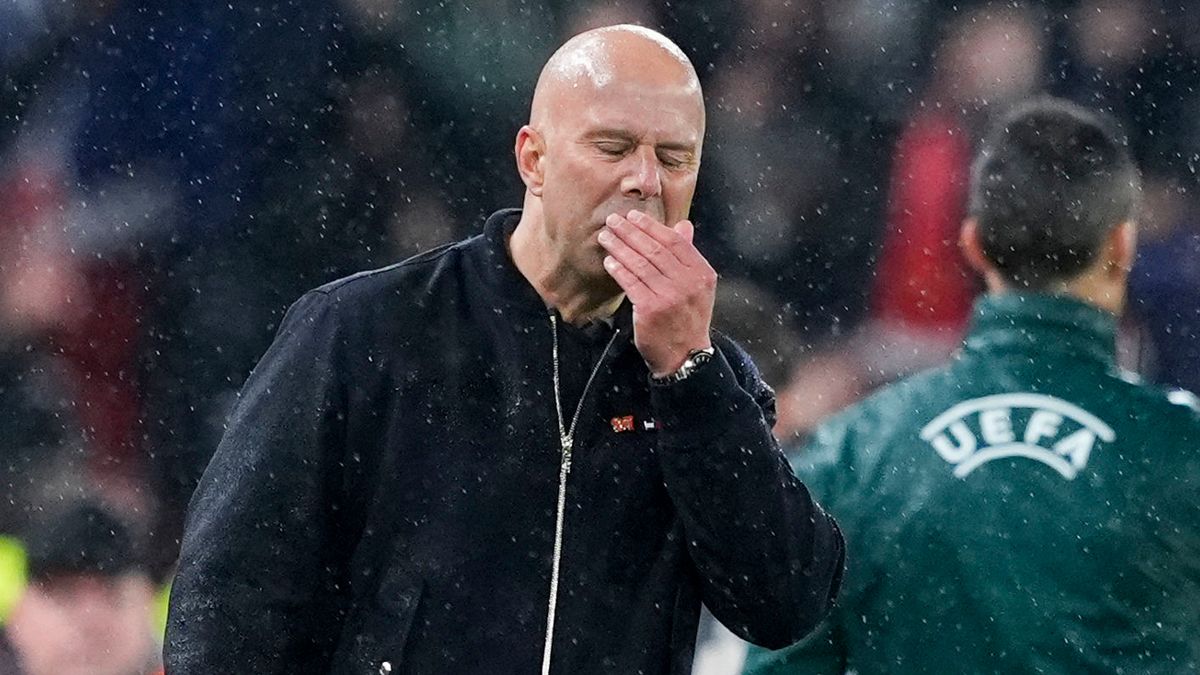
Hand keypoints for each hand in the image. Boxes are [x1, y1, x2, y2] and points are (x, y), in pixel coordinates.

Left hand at [598, 209, 714, 376]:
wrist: (685, 355)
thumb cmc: (688, 318)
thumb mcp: (698, 286)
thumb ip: (689, 255)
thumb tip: (683, 225)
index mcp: (702, 273)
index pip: (675, 242)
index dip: (652, 226)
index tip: (633, 216)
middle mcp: (688, 283)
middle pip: (655, 250)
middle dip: (631, 233)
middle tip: (613, 221)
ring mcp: (670, 297)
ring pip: (640, 264)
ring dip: (620, 248)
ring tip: (605, 237)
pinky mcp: (651, 310)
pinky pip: (631, 283)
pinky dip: (618, 270)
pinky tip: (609, 261)